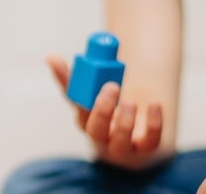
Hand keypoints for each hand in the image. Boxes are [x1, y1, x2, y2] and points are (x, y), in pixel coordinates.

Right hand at [46, 55, 165, 169]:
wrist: (136, 140)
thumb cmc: (107, 115)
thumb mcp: (90, 97)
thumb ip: (72, 79)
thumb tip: (49, 56)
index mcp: (86, 122)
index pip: (80, 111)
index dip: (82, 96)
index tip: (89, 78)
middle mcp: (102, 139)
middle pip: (96, 131)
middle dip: (102, 110)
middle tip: (112, 86)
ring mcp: (124, 147)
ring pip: (121, 141)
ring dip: (125, 121)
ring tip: (130, 102)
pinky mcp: (146, 148)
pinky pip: (151, 142)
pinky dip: (154, 123)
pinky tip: (155, 105)